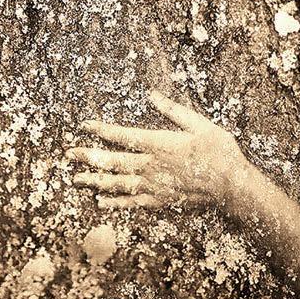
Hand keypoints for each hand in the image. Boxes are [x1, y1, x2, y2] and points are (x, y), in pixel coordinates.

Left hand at [66, 90, 252, 209]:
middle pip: (111, 161)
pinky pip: (131, 203)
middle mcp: (150, 165)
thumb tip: (152, 95)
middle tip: (68, 154)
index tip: (85, 126)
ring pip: (115, 183)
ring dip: (94, 180)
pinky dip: (114, 203)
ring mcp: (152, 186)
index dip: (100, 130)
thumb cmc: (218, 151)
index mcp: (158, 143)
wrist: (232, 186)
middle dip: (87, 156)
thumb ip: (173, 110)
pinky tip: (100, 202)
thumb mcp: (199, 124)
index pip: (121, 135)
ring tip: (76, 178)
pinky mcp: (159, 201)